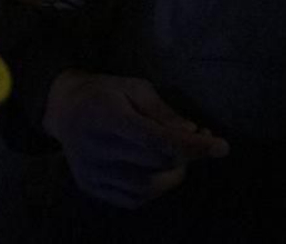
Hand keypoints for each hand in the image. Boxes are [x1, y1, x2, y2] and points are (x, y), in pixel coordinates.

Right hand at [42, 70, 227, 208]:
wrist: (62, 109)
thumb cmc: (104, 93)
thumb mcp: (134, 87)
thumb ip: (163, 111)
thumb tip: (191, 132)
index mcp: (107, 116)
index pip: (156, 139)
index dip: (192, 146)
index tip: (222, 146)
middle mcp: (96, 148)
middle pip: (154, 164)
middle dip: (186, 156)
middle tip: (200, 142)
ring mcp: (91, 172)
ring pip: (145, 187)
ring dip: (171, 174)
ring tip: (175, 155)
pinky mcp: (91, 186)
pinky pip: (132, 198)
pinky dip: (153, 188)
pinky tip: (156, 169)